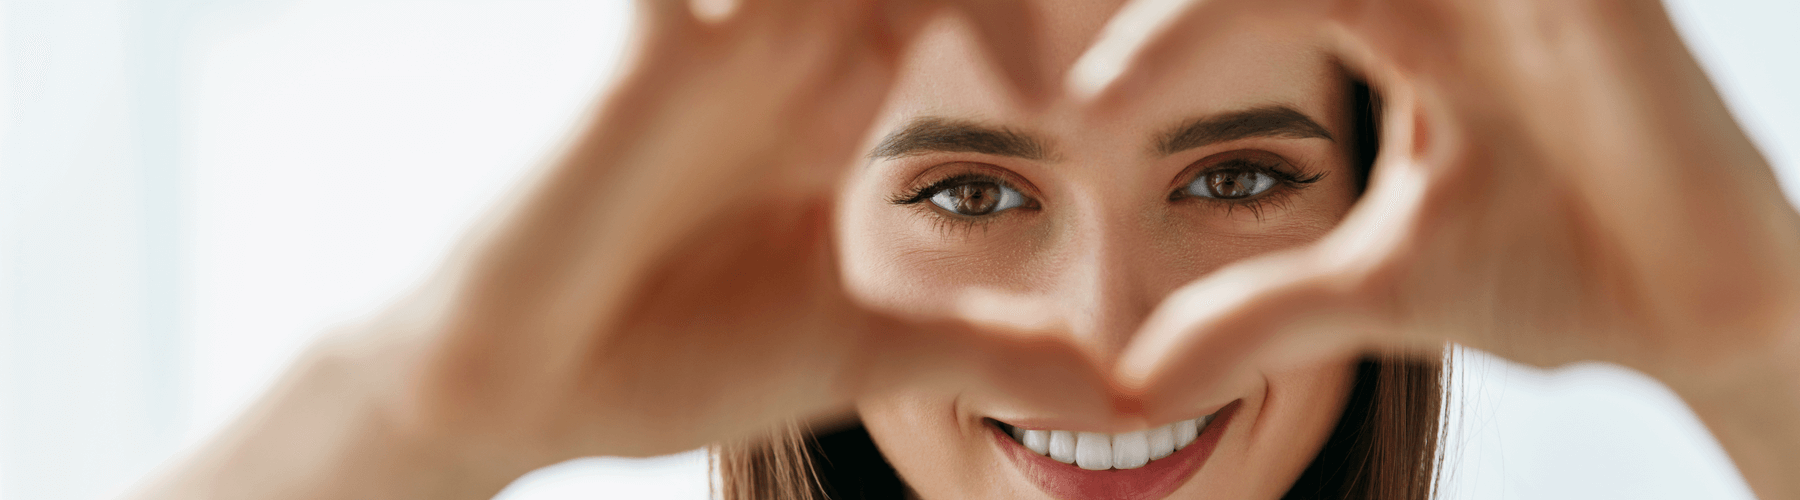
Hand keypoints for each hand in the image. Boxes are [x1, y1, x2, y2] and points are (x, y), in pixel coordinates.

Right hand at [381, 0, 1118, 469]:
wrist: (527, 388)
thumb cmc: (674, 353)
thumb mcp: (865, 348)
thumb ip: (985, 350)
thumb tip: (1112, 393)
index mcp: (846, 96)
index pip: (974, 5)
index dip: (1059, 8)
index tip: (1173, 32)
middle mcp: (794, 46)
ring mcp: (726, 38)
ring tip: (1031, 55)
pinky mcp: (655, 52)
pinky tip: (876, 31)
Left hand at [1083, 0, 1799, 492]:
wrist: (1704, 313)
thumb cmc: (1556, 274)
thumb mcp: (1373, 286)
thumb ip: (1258, 312)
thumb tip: (1134, 384)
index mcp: (1401, 26)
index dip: (1166, 40)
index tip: (1081, 110)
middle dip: (1197, 3)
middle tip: (1079, 53)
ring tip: (1146, 37)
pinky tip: (1347, 7)